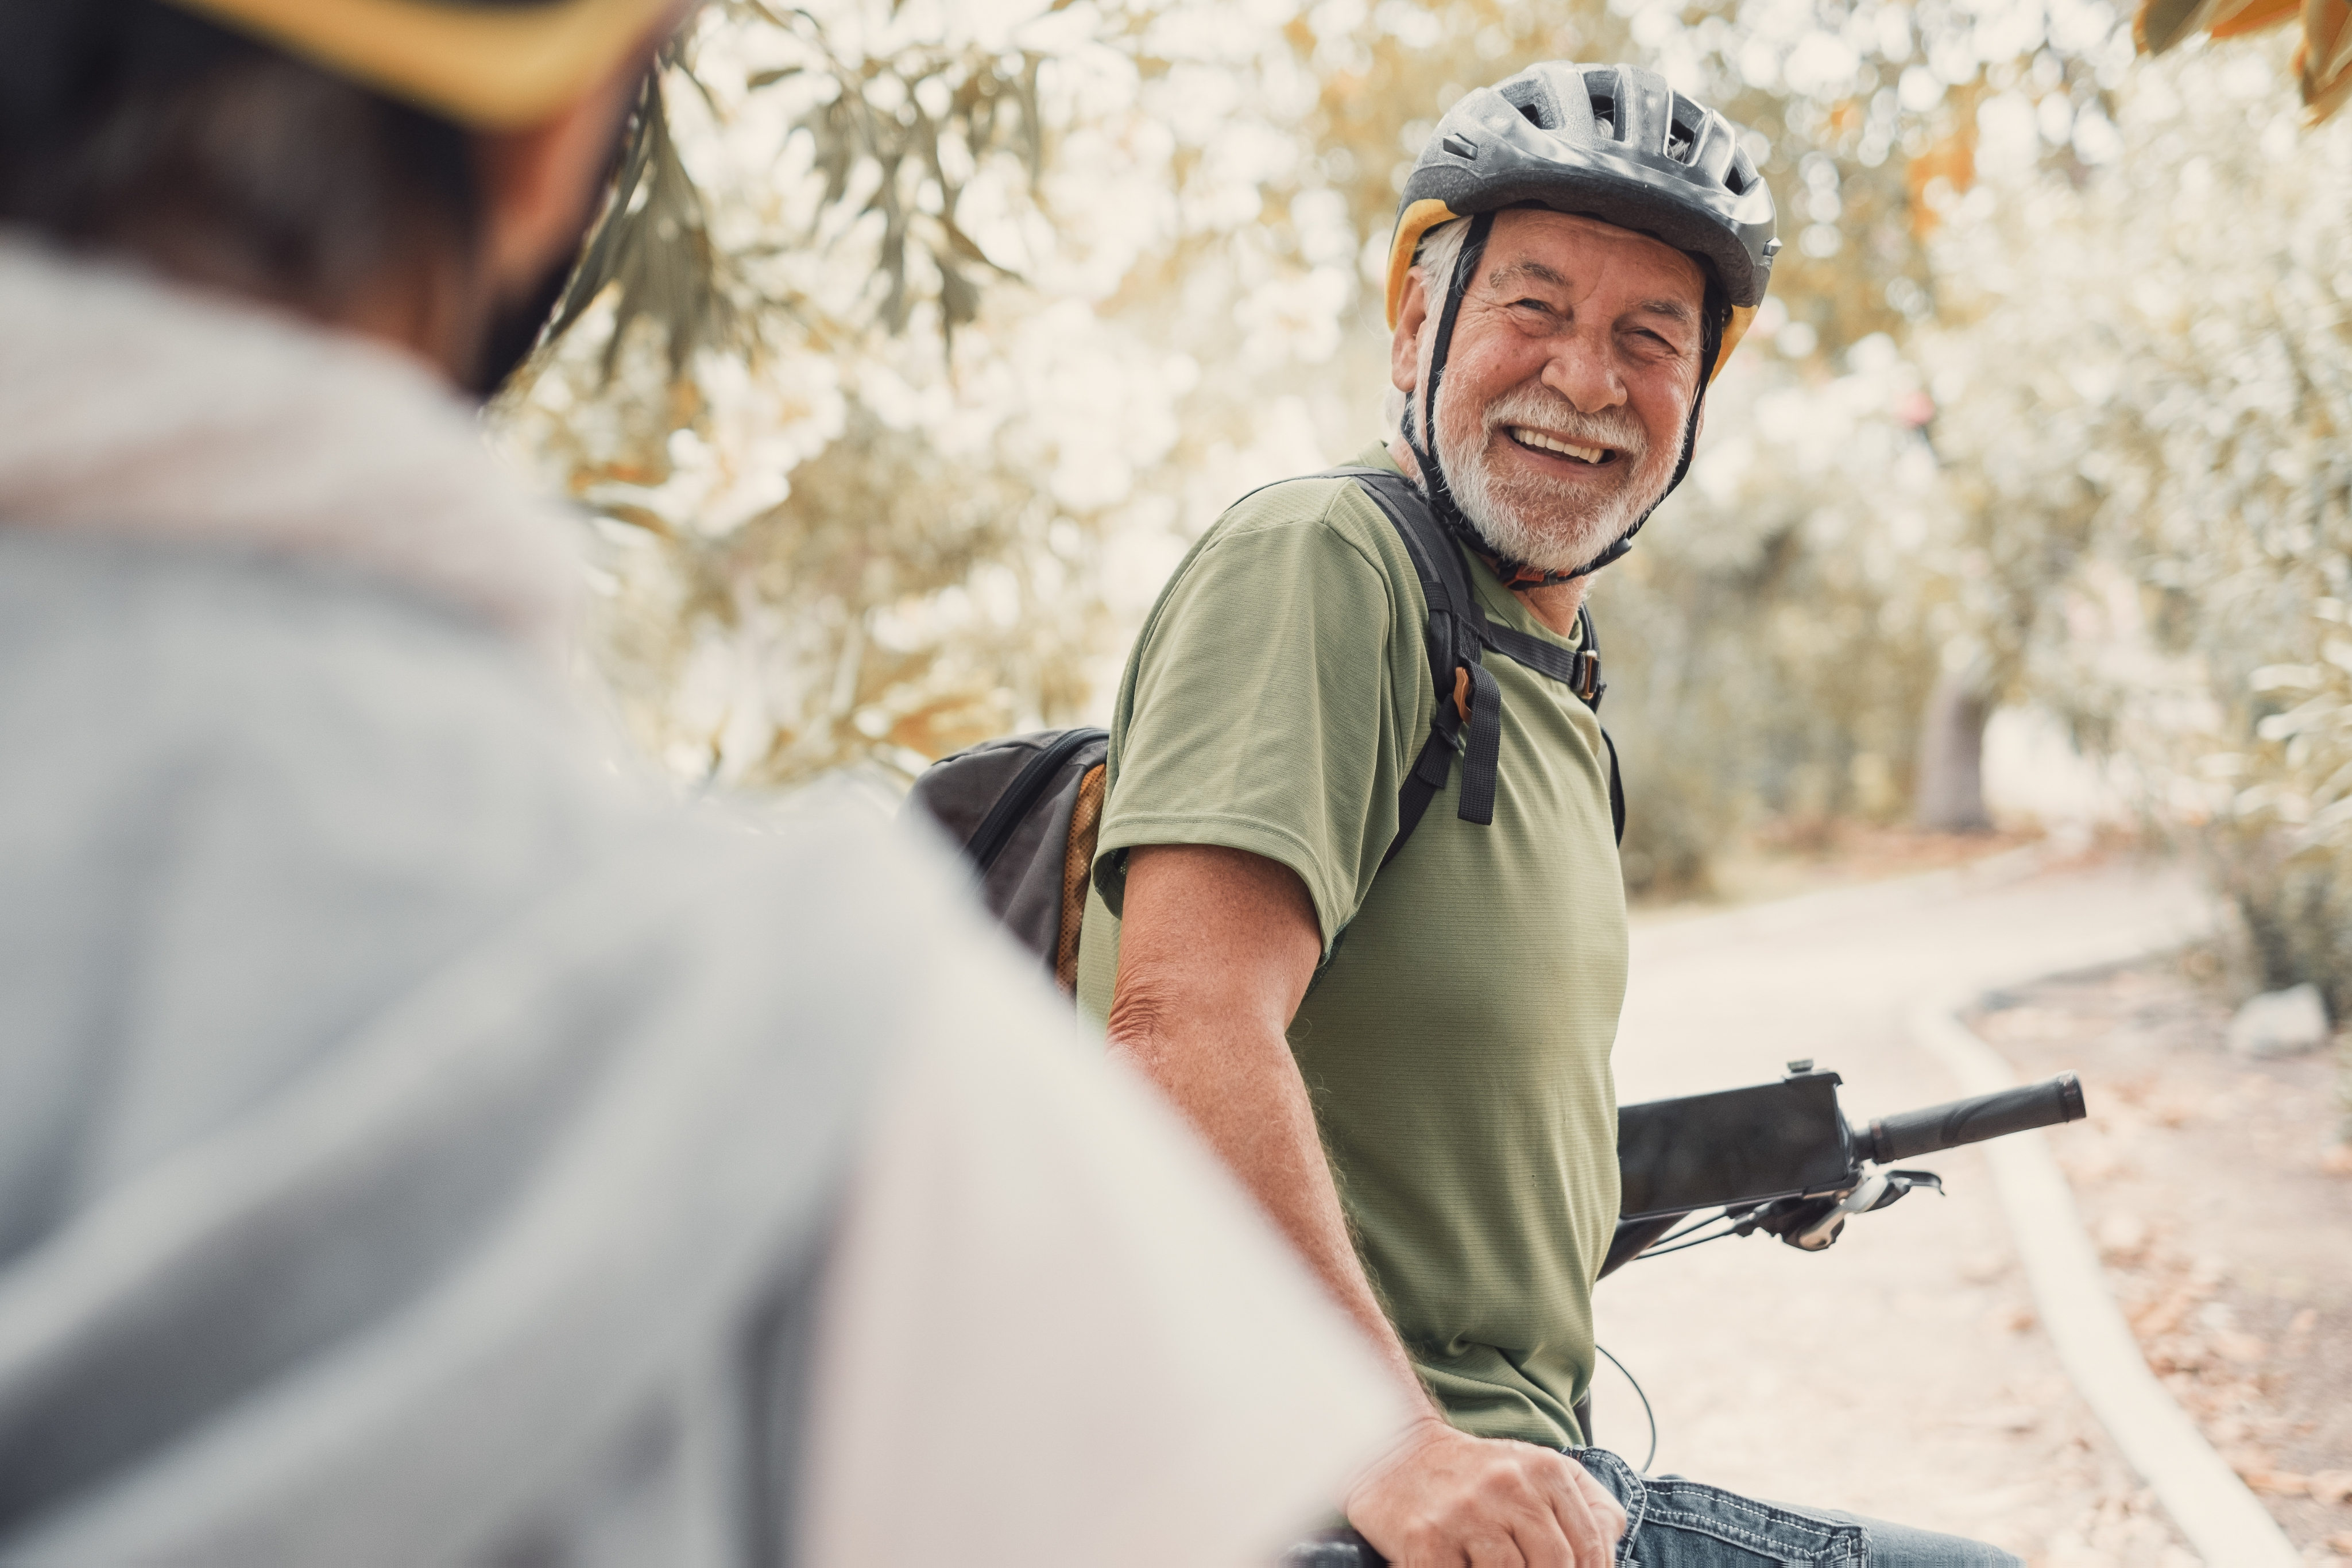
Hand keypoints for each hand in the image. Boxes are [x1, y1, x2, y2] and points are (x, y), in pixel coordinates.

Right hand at [1344, 1416, 1627, 1567]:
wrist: (1393, 1452)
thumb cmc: (1478, 1473)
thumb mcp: (1539, 1471)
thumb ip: (1589, 1507)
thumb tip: (1611, 1554)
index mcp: (1544, 1469)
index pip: (1589, 1546)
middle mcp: (1507, 1486)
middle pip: (1556, 1566)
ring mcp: (1465, 1514)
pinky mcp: (1427, 1541)